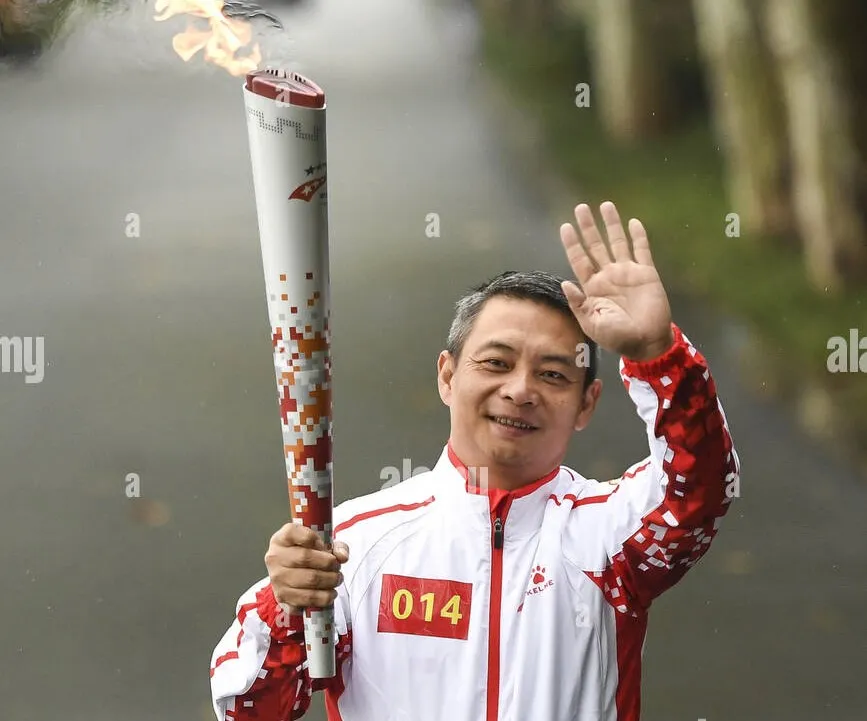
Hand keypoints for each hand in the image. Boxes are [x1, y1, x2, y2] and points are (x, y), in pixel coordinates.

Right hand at [264, 522, 349, 615]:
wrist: (289, 572)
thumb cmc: (306, 554)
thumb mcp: (321, 543)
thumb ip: (336, 546)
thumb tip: (342, 556)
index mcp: (283, 538)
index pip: (299, 534)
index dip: (318, 541)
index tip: (327, 547)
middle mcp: (275, 556)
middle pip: (305, 557)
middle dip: (328, 563)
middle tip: (337, 566)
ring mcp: (277, 577)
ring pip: (309, 579)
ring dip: (329, 580)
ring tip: (337, 579)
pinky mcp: (282, 595)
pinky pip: (307, 598)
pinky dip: (324, 597)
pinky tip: (330, 593)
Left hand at [559, 201, 673, 360]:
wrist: (646, 342)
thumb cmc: (617, 337)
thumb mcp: (591, 324)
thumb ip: (578, 304)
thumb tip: (565, 283)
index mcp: (593, 287)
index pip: (580, 260)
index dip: (573, 243)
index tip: (565, 226)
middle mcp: (608, 275)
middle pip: (596, 245)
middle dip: (588, 227)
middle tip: (580, 208)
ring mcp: (627, 272)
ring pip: (617, 242)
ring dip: (611, 225)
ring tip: (605, 205)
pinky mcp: (646, 273)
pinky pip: (642, 250)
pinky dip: (638, 236)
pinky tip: (633, 222)